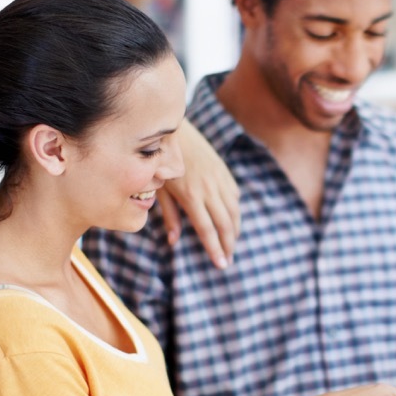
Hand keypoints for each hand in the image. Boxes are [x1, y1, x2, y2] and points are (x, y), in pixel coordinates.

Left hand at [157, 120, 239, 268]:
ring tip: (232, 245)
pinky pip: (234, 195)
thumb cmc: (160, 162)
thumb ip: (169, 216)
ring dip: (235, 230)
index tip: (221, 264)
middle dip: (229, 245)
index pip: (207, 229)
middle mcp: (208, 189)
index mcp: (191, 195)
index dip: (215, 249)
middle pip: (225, 223)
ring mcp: (218, 179)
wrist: (174, 131)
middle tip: (229, 261)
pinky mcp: (223, 171)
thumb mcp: (160, 190)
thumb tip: (173, 242)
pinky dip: (235, 210)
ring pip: (234, 210)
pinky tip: (233, 220)